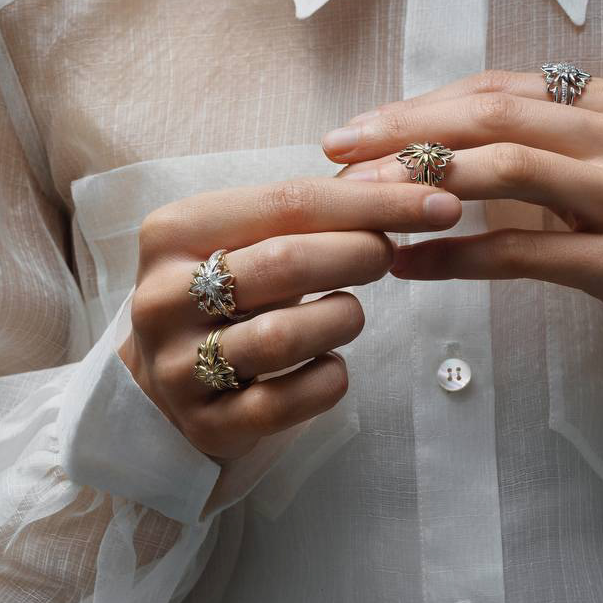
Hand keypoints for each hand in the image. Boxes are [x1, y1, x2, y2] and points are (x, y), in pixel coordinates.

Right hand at [117, 177, 460, 462]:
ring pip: (283, 337)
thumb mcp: (249, 240)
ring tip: (349, 313)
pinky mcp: (204, 423)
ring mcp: (177, 365)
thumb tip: (412, 179)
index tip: (440, 202)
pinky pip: (285, 403)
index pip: (288, 201)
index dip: (373, 200)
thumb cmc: (225, 293)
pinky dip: (328, 379)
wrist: (161, 383)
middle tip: (388, 255)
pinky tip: (330, 363)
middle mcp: (163, 296)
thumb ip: (315, 210)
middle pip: (285, 262)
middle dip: (359, 254)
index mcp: (175, 230)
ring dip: (342, 319)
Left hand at [322, 71, 602, 409]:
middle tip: (338, 149)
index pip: (502, 87)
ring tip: (363, 205)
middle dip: (406, 131)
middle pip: (495, 117)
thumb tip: (434, 138)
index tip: (361, 125)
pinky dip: (459, 256)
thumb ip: (543, 140)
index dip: (423, 104)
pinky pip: (525, 253)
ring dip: (423, 186)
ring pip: (508, 172)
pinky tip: (411, 265)